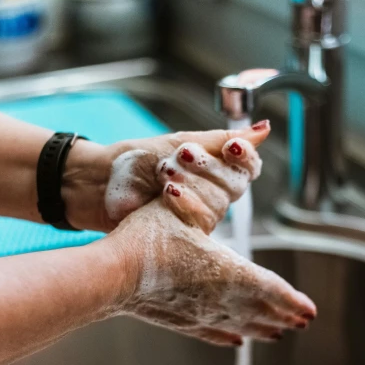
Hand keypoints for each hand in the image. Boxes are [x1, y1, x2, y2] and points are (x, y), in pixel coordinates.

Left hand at [61, 121, 271, 231]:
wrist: (99, 183)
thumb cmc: (136, 161)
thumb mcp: (181, 142)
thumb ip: (222, 139)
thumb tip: (265, 129)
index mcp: (214, 169)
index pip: (248, 167)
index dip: (245, 157)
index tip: (232, 147)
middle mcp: (211, 194)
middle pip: (235, 185)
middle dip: (208, 168)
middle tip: (182, 156)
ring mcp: (198, 216)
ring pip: (219, 204)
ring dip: (192, 184)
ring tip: (165, 171)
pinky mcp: (185, 234)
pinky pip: (201, 223)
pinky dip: (184, 204)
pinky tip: (168, 193)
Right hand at [106, 198, 316, 346]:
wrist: (110, 275)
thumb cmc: (145, 237)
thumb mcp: (183, 205)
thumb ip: (211, 199)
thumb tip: (232, 187)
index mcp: (226, 271)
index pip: (271, 289)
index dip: (293, 300)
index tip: (310, 310)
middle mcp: (219, 299)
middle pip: (260, 311)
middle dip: (284, 316)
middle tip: (303, 323)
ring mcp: (199, 314)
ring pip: (240, 325)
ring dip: (262, 329)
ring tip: (278, 334)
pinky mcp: (179, 321)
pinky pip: (212, 332)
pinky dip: (228, 335)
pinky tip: (235, 340)